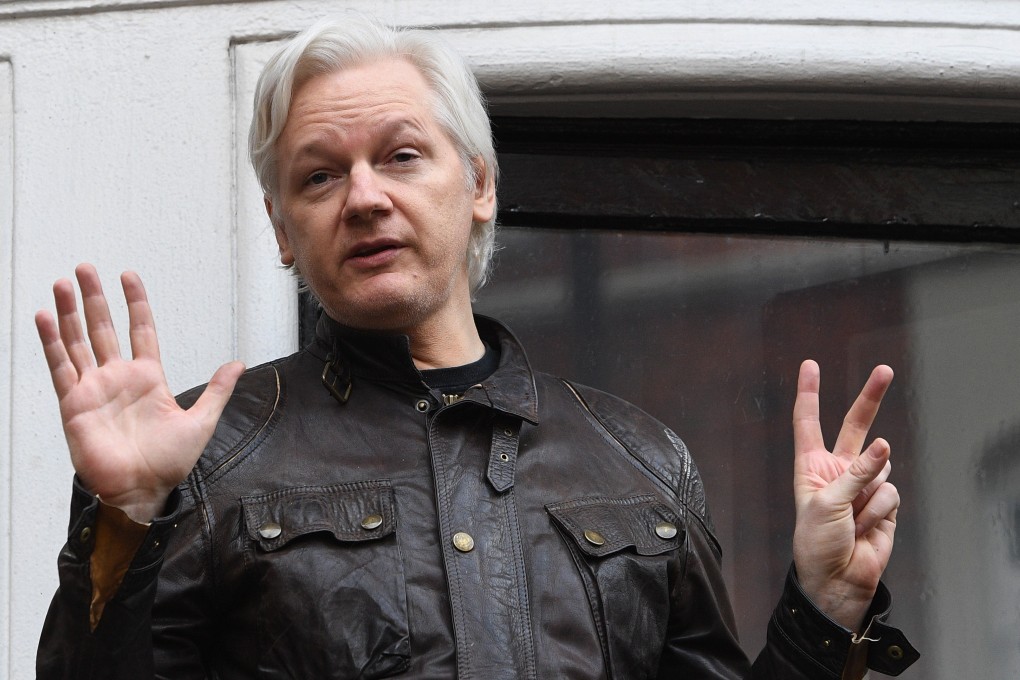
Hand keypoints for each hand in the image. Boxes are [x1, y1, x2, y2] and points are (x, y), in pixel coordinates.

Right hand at [35, 263, 244, 522]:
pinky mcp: (75, 404)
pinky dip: (52, 342)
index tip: (128, 275)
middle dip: (94, 298)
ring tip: (64, 283)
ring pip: (78, 341)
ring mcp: (94, 389)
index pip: (140, 329)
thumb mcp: (201, 421)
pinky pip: (61, 367)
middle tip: (84, 268)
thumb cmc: (169, 463)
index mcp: (148, 378)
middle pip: (103, 328)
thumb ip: (217, 390)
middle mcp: (118, 378)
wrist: (142, 491)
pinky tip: (45, 317)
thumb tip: (238, 363)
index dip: (135, 302)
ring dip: (69, 312)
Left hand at [791, 360, 898, 631]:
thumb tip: (885, 446)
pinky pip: (890, 491)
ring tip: (852, 520)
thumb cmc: (817, 542)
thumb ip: (855, 473)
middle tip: (884, 369)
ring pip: (879, 468)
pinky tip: (867, 528)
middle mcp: (838, 470)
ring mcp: (863, 484)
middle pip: (856, 426)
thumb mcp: (825, 504)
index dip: (810, 393)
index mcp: (811, 466)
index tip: (810, 365)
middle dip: (870, 397)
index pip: (809, 422)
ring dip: (867, 495)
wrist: (837, 580)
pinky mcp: (885, 503)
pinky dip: (879, 510)